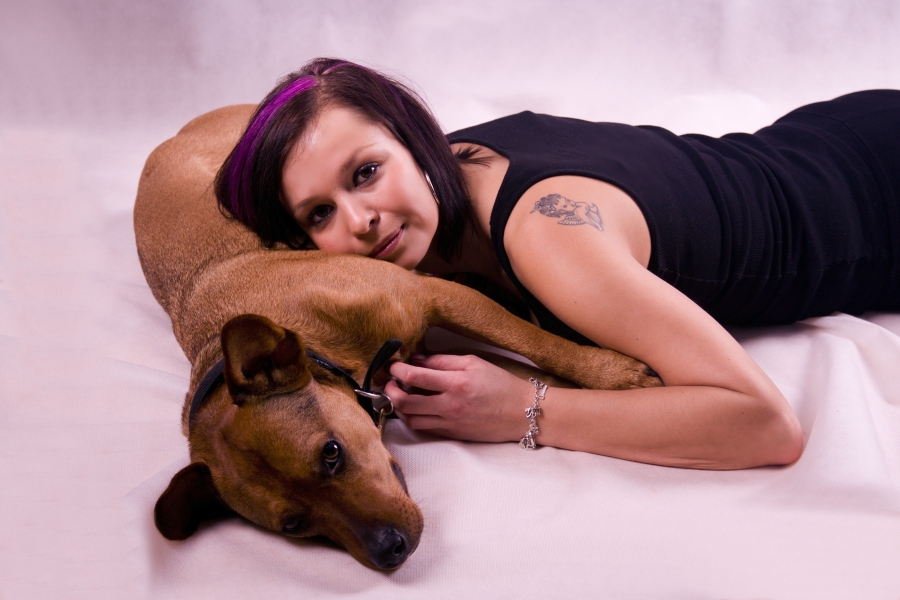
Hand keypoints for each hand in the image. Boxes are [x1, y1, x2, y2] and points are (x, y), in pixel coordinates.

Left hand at [386, 354, 533, 442]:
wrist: (522, 412)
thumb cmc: (501, 384)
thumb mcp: (474, 363)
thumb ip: (443, 361)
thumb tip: (417, 360)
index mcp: (456, 383)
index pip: (416, 376)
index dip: (398, 370)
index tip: (394, 366)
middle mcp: (450, 405)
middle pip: (406, 402)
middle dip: (390, 391)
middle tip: (390, 382)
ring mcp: (450, 422)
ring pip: (411, 419)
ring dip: (398, 407)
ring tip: (399, 395)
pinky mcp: (452, 433)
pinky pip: (423, 428)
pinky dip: (413, 418)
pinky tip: (414, 408)